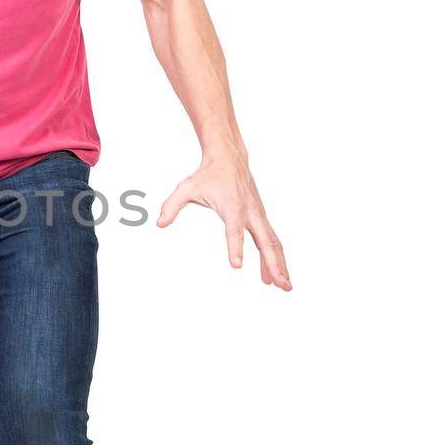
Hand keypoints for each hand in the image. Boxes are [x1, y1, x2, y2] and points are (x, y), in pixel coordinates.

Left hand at [157, 151, 291, 290]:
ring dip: (280, 265)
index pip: (234, 231)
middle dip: (274, 265)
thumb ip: (172, 206)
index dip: (235, 248)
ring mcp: (258, 215)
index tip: (237, 266)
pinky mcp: (261, 217)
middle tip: (281, 285)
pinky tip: (272, 276)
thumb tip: (159, 223)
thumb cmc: (208, 175)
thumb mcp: (186, 188)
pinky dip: (274, 257)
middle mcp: (250, 212)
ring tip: (285, 287)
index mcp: (232, 207)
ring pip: (273, 243)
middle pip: (265, 242)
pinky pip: (271, 240)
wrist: (229, 158)